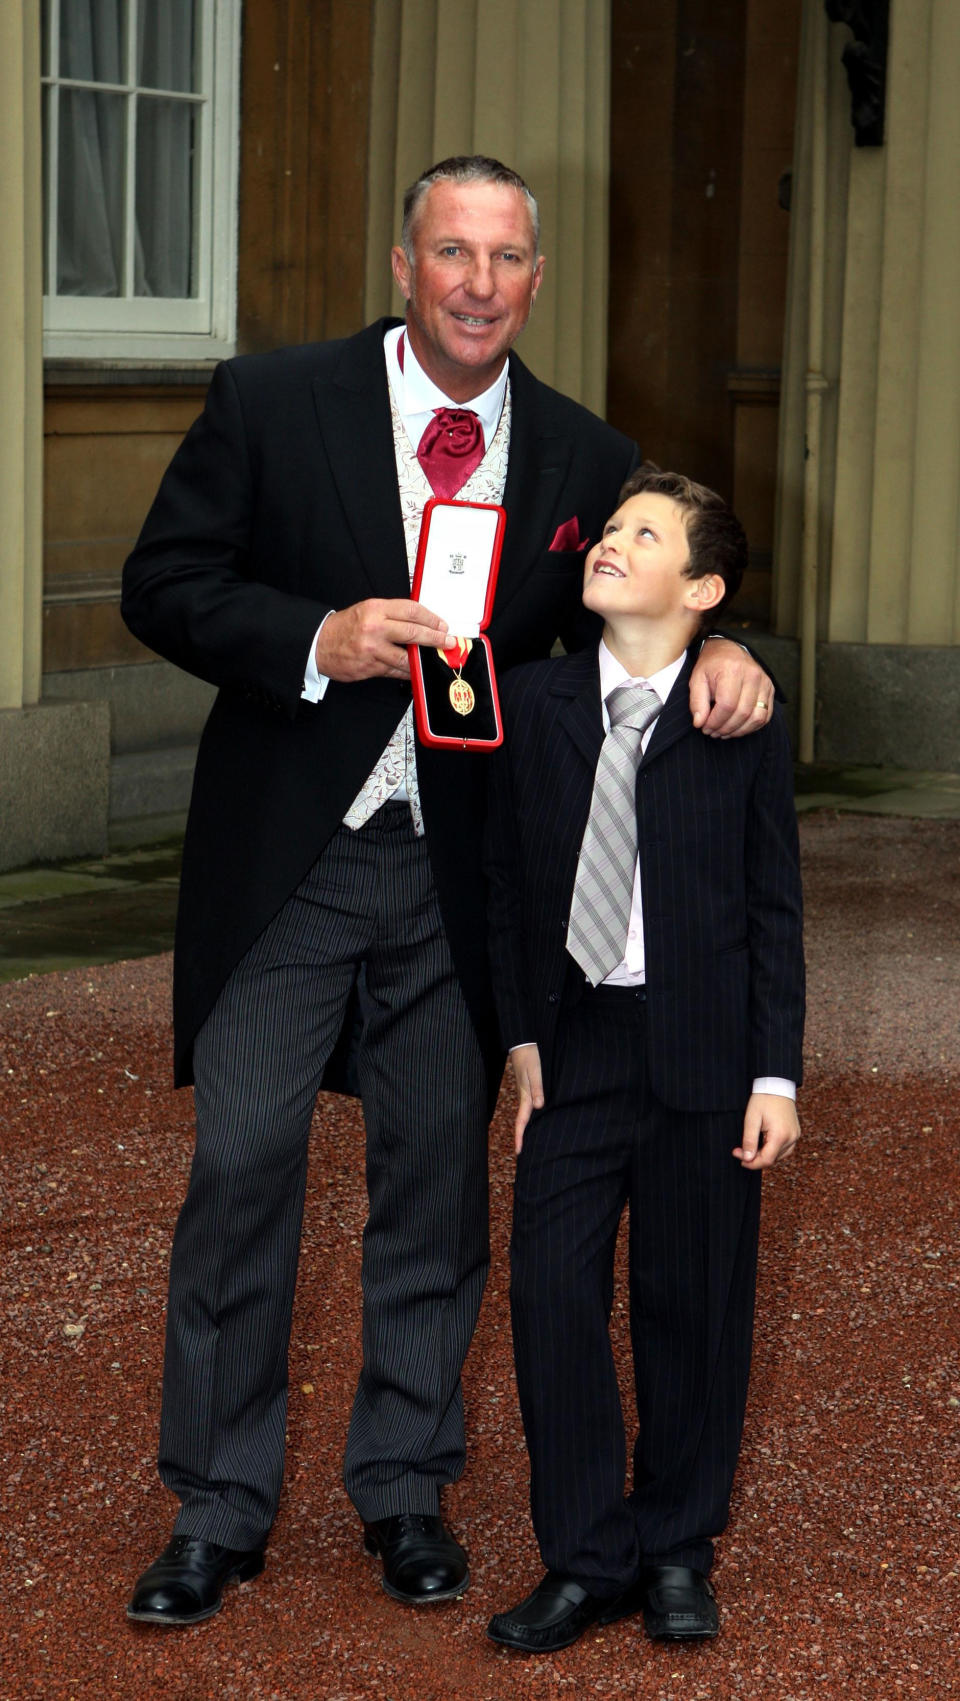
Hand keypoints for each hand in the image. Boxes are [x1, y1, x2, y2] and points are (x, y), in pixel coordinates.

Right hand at [314, 598, 447, 681]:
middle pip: (413, 633)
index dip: (431, 619)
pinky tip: (415, 670)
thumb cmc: (345, 626)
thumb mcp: (368, 610)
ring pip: (406, 657)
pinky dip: (407, 671)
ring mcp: (372, 650)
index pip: (411, 611)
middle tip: (448, 642)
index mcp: (375, 609)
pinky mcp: (370, 668)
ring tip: (434, 658)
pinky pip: (395, 671)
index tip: (442, 625)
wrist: (319, 644)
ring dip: (423, 659)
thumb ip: (393, 615)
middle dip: (435, 639)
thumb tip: (421, 622)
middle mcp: (375, 628)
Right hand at [510, 1044, 543, 1153]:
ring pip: (526, 1114)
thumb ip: (537, 1088)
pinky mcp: (529, 1085)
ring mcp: (526, 1091)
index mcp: (525, 1095)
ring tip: (527, 1139)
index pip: (521, 1121)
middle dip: (521, 1136)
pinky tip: (536, 1116)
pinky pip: (529, 1105)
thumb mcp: (534, 1071)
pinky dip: (530, 1115)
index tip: (518, 1152)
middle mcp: (525, 1095)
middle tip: (521, 1152)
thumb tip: (539, 1106)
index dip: (520, 1137)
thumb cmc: (530, 1056)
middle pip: (522, 1121)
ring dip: (525, 1127)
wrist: (523, 1042)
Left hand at [689, 638, 773, 737]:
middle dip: (725, 728)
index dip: (715, 721)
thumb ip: (697, 702)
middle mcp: (752, 675)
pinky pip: (765, 715)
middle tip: (713, 732)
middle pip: (742, 713)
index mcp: (733, 670)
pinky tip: (737, 728)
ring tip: (724, 732)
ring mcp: (764, 682)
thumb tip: (699, 723)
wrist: (728, 649)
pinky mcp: (770, 689)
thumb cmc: (711, 666)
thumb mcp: (697, 679)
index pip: (727, 705)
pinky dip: (751, 726)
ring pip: (757, 717)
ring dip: (739, 731)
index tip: (705, 727)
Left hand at [733, 1093, 799, 1169]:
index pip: (766, 1160)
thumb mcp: (751, 1119)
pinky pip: (785, 1149)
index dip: (751, 1163)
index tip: (738, 1157)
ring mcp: (795, 1136)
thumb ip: (749, 1140)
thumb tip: (747, 1159)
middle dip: (755, 1158)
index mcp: (780, 1135)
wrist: (777, 1084)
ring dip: (764, 1155)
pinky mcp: (796, 1133)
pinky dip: (773, 1150)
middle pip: (772, 1159)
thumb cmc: (763, 1099)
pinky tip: (763, 1143)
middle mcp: (791, 1138)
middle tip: (739, 1150)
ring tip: (751, 1145)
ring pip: (779, 1156)